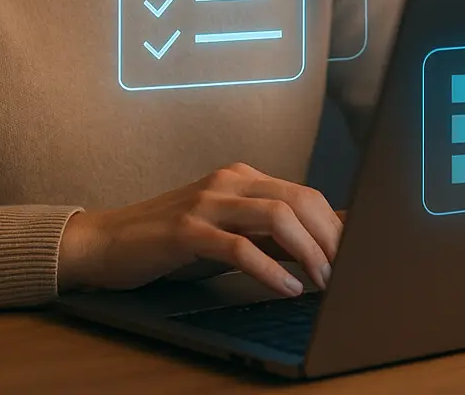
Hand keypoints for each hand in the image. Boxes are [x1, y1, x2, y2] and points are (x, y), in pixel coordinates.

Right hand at [58, 162, 342, 297]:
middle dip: (329, 237)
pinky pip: (239, 246)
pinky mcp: (187, 229)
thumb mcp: (228, 231)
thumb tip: (324, 245)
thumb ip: (269, 233)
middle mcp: (229, 181)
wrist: (108, 242)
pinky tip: (286, 288)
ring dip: (307, 252)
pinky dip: (269, 269)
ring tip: (322, 281)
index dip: (335, 224)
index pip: (304, 193)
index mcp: (243, 177)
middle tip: (347, 272)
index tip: (356, 254)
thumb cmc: (173, 241)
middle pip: (298, 200)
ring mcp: (207, 202)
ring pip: (275, 216)